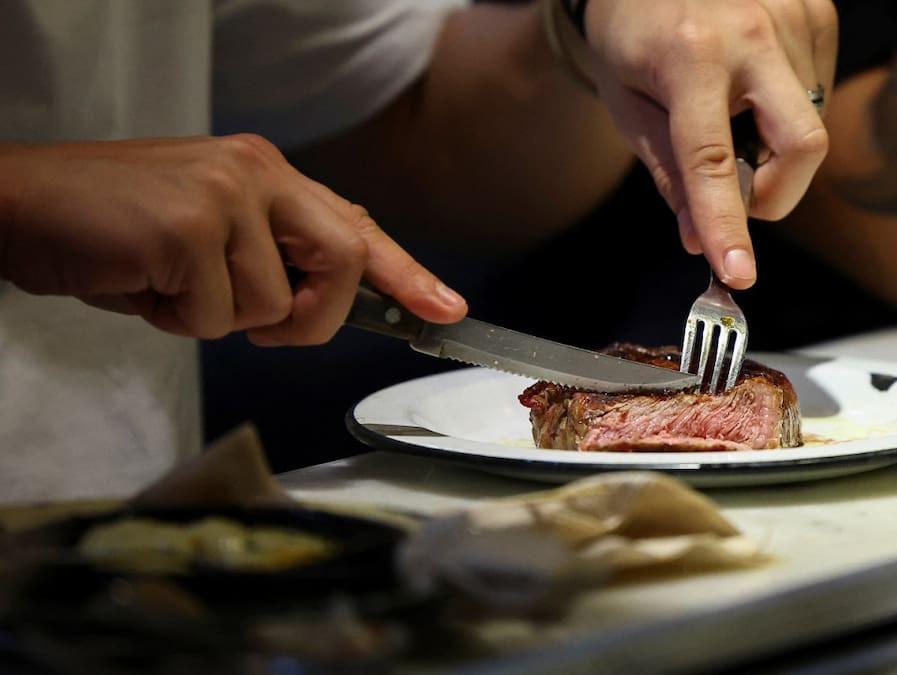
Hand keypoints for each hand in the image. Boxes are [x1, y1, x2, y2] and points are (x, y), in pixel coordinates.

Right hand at [0, 135, 466, 343]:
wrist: (19, 204)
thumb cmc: (111, 228)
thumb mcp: (206, 235)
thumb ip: (269, 256)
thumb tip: (323, 297)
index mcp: (265, 173)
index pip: (355, 226)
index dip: (405, 273)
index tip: (445, 308)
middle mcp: (255, 174)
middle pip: (344, 261)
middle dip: (313, 317)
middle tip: (262, 327)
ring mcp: (224, 196)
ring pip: (272, 307)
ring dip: (217, 319)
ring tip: (165, 283)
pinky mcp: (188, 228)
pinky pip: (217, 316)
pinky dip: (176, 321)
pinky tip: (142, 284)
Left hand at [582, 0, 836, 287]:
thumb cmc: (631, 32)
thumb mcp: (629, 104)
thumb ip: (669, 173)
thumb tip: (700, 239)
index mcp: (690, 56)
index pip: (712, 162)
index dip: (726, 225)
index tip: (739, 273)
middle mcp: (751, 31)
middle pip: (803, 146)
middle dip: (778, 192)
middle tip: (743, 194)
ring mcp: (793, 15)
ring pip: (811, 123)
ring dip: (774, 143)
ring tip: (731, 108)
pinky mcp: (819, 9)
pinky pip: (820, 89)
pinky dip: (788, 108)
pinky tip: (753, 82)